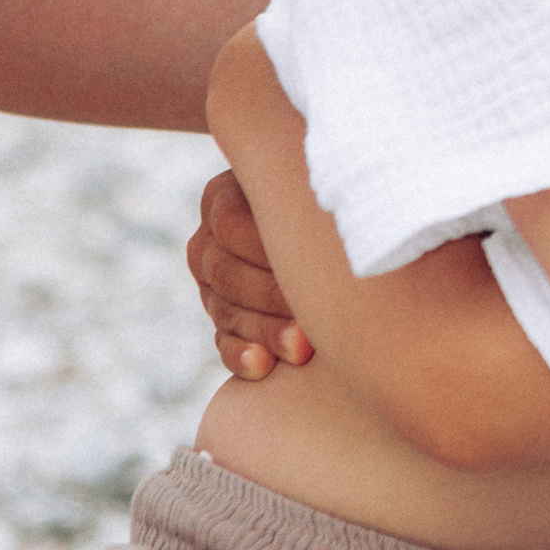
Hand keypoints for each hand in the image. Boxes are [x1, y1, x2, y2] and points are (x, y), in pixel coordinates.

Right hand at [190, 166, 310, 379]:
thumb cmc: (330, 198)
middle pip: (227, 272)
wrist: (330, 227)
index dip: (269, 251)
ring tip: (303, 347)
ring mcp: (211, 284)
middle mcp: (210, 240)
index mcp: (224, 198)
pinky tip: (263, 364)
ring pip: (226, 310)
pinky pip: (223, 340)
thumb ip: (308, 192)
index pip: (232, 226)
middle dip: (272, 298)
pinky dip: (241, 355)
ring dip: (266, 330)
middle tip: (313, 316)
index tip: (311, 267)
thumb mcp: (314, 184)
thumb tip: (339, 206)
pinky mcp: (223, 319)